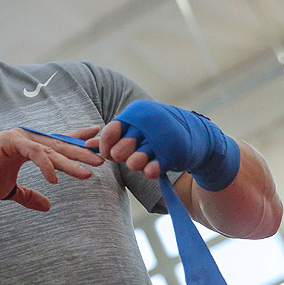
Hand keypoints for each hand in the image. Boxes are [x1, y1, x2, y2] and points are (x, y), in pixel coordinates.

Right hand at [0, 126, 103, 210]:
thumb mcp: (11, 190)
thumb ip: (29, 195)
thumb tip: (47, 206)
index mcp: (29, 146)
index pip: (58, 141)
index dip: (78, 140)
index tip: (97, 139)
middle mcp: (27, 138)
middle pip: (60, 145)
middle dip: (82, 152)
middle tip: (102, 159)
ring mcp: (20, 137)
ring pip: (51, 149)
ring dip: (70, 161)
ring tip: (88, 171)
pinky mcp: (11, 141)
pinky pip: (35, 152)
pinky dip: (46, 164)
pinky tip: (54, 178)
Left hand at [85, 101, 238, 190]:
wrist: (196, 135)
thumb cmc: (157, 131)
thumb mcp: (136, 127)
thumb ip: (112, 136)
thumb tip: (86, 144)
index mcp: (136, 113)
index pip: (110, 132)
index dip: (104, 146)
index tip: (108, 153)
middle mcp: (146, 124)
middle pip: (120, 149)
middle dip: (119, 157)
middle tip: (124, 158)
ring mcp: (159, 140)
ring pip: (135, 160)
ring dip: (134, 165)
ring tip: (139, 163)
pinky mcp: (171, 154)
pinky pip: (153, 168)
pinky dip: (149, 171)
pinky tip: (150, 170)